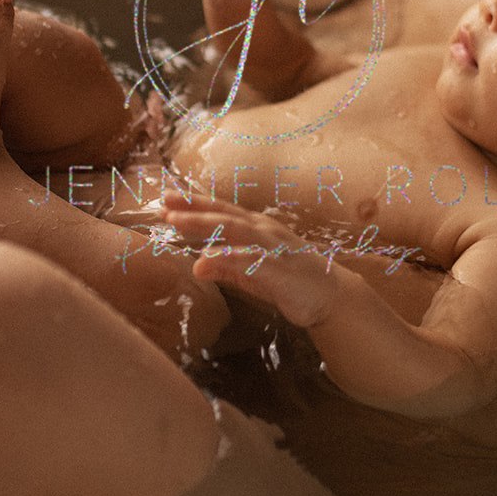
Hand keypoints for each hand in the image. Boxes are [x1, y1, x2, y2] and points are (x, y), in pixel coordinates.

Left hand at [162, 194, 335, 327]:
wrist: (332, 297)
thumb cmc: (290, 282)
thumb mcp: (252, 274)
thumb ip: (226, 268)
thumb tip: (197, 264)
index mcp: (256, 229)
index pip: (221, 211)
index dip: (194, 203)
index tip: (167, 198)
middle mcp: (263, 231)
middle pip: (223, 215)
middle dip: (192, 208)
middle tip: (164, 202)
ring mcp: (272, 247)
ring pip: (234, 230)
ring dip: (204, 223)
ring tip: (177, 221)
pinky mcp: (279, 269)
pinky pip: (251, 260)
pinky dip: (228, 256)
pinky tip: (207, 257)